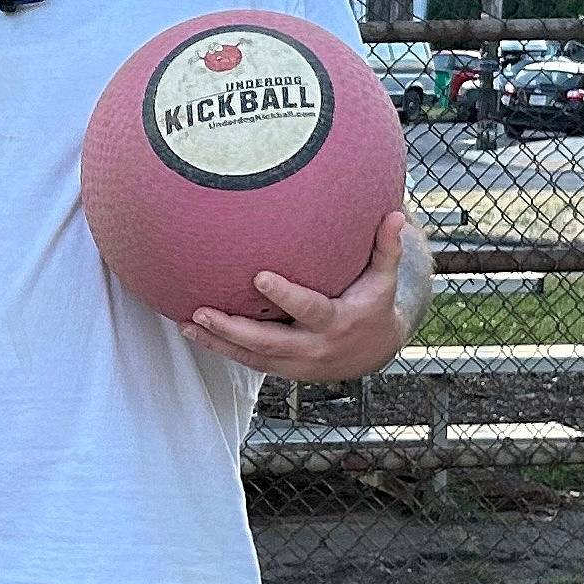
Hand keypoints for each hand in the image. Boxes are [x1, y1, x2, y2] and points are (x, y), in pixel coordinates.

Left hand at [190, 212, 425, 382]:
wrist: (372, 353)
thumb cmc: (373, 307)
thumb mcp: (384, 280)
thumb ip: (386, 248)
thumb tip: (397, 213)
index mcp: (337, 323)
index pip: (308, 309)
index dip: (284, 296)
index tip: (258, 277)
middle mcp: (313, 348)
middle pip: (267, 342)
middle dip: (233, 328)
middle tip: (202, 311)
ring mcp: (296, 363)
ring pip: (251, 357)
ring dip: (217, 342)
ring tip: (187, 324)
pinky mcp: (283, 369)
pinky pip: (249, 362)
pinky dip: (222, 349)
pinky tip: (196, 333)